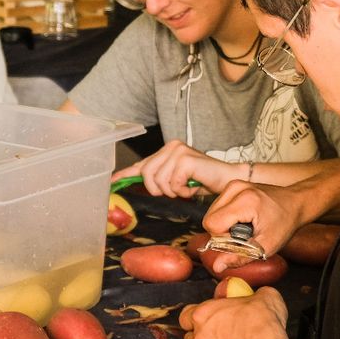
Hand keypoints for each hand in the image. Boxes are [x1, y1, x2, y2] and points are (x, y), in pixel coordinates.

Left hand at [111, 140, 238, 197]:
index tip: (112, 181)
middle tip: (174, 191)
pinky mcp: (185, 160)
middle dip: (157, 189)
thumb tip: (138, 181)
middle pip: (146, 174)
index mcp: (167, 150)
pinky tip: (192, 187)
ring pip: (158, 181)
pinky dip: (182, 191)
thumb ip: (159, 178)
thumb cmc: (203, 180)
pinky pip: (171, 184)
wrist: (227, 179)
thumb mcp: (176, 179)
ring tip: (185, 188)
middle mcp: (171, 147)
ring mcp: (178, 152)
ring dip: (172, 191)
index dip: (125, 174)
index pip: (142, 163)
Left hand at [178, 287, 288, 338]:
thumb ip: (252, 294)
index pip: (185, 317)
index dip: (195, 319)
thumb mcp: (263, 295)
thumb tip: (258, 295)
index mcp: (203, 314)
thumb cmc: (263, 320)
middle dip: (203, 338)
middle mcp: (200, 338)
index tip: (207, 318)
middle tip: (222, 334)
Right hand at [200, 180, 305, 272]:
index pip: (212, 224)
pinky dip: (226, 217)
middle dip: (222, 233)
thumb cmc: (285, 223)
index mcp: (245, 200)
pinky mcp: (232, 185)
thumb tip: (217, 266)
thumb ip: (240, 257)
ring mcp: (233, 185)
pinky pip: (217, 208)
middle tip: (244, 235)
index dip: (223, 239)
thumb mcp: (266, 246)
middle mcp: (236, 188)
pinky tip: (242, 219)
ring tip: (245, 226)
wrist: (296, 202)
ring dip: (224, 225)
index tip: (241, 240)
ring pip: (210, 213)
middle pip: (208, 219)